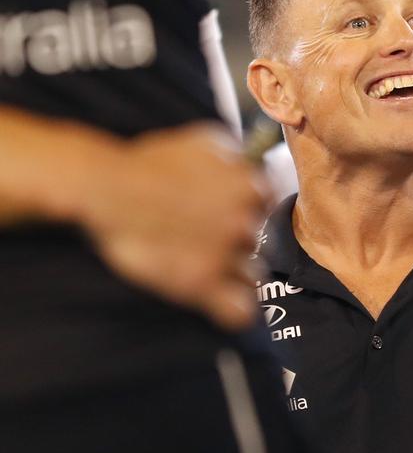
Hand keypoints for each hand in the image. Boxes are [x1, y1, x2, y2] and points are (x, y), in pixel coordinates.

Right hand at [80, 124, 268, 329]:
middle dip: (232, 241)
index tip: (220, 209)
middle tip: (198, 236)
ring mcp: (224, 254)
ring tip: (194, 262)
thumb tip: (249, 168)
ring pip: (249, 276)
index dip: (242, 207)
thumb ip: (235, 158)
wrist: (107, 188)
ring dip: (230, 273)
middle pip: (254, 241)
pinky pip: (238, 311)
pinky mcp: (201, 284)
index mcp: (248, 185)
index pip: (265, 204)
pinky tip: (216, 301)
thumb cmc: (149, 162)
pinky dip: (231, 310)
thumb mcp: (202, 141)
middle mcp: (243, 221)